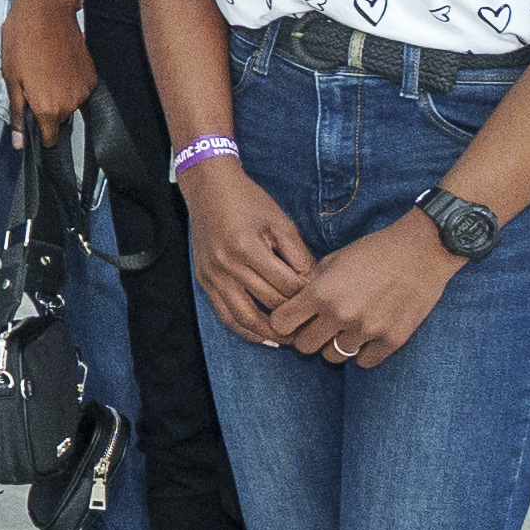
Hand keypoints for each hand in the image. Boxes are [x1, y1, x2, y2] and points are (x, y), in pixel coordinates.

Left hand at [0, 0, 97, 133]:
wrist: (47, 11)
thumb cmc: (24, 39)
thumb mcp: (11, 78)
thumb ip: (18, 113)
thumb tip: (20, 140)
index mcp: (49, 107)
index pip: (50, 138)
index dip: (39, 134)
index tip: (33, 125)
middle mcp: (71, 102)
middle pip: (59, 120)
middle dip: (46, 109)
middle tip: (32, 85)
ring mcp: (84, 88)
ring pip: (70, 104)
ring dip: (58, 95)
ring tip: (44, 71)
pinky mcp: (92, 75)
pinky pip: (79, 89)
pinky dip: (69, 83)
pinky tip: (56, 66)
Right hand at [180, 158, 318, 342]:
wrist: (209, 189)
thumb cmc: (249, 201)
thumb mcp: (281, 222)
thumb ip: (298, 255)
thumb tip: (314, 286)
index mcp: (248, 248)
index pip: (286, 285)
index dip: (308, 297)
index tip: (324, 304)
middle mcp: (228, 265)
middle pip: (268, 302)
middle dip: (294, 317)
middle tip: (315, 328)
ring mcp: (213, 275)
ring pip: (244, 317)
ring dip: (269, 333)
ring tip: (290, 340)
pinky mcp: (205, 280)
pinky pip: (225, 314)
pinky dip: (244, 329)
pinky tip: (263, 337)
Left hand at [273, 215, 450, 367]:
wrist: (422, 251)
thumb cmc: (376, 250)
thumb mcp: (334, 259)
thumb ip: (312, 283)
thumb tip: (293, 303)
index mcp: (322, 292)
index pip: (282, 324)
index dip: (285, 322)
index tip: (294, 318)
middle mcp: (341, 314)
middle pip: (304, 346)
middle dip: (308, 336)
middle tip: (320, 326)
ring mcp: (367, 330)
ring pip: (333, 356)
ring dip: (335, 345)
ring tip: (347, 329)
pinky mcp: (392, 340)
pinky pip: (364, 362)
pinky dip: (363, 352)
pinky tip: (368, 337)